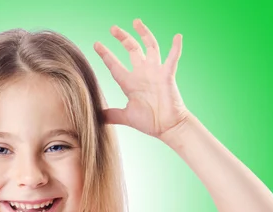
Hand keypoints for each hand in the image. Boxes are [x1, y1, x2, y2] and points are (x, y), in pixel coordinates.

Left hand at [94, 19, 191, 138]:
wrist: (167, 127)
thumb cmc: (149, 122)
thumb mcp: (126, 117)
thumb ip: (111, 115)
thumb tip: (96, 117)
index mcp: (130, 83)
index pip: (115, 65)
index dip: (106, 55)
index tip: (97, 44)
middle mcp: (142, 74)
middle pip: (132, 50)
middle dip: (122, 38)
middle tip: (113, 28)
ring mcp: (155, 72)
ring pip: (150, 47)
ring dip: (144, 33)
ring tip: (136, 22)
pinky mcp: (167, 75)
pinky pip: (172, 58)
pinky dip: (176, 47)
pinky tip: (177, 36)